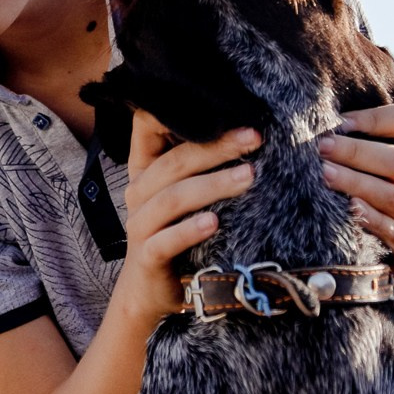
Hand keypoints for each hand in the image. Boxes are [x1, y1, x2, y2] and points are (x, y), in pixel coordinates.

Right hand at [116, 112, 261, 327]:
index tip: (219, 101)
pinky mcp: (147, 256)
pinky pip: (165, 240)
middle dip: (216, 147)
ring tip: (249, 176)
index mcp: (146, 170)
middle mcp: (138, 192)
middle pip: (174, 162)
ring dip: (213, 185)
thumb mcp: (185, 195)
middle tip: (255, 138)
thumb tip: (249, 130)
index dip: (173, 110)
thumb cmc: (179, 234)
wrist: (153, 291)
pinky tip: (215, 223)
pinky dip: (190, 230)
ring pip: (173, 198)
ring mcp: (139, 225)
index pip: (147, 126)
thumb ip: (200, 165)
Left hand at [317, 101, 393, 276]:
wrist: (363, 267)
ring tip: (324, 175)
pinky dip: (372, 219)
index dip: (376, 118)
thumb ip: (341, 149)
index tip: (338, 122)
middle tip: (321, 148)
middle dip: (357, 152)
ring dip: (358, 183)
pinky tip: (349, 209)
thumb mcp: (352, 175)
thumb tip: (309, 120)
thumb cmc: (348, 211)